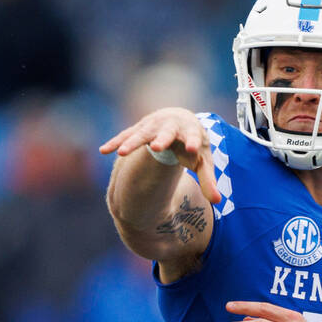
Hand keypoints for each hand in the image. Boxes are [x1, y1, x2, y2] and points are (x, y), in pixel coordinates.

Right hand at [99, 107, 220, 203]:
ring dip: (131, 142)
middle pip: (166, 132)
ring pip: (141, 134)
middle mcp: (170, 126)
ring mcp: (153, 126)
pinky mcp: (139, 129)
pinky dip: (115, 142)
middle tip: (156, 146)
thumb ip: (208, 180)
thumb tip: (217, 202)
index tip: (191, 149)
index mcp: (190, 131)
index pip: (193, 136)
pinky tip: (103, 151)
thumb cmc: (192, 143)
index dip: (192, 142)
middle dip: (161, 138)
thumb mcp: (203, 160)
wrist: (179, 119)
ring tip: (122, 153)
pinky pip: (125, 135)